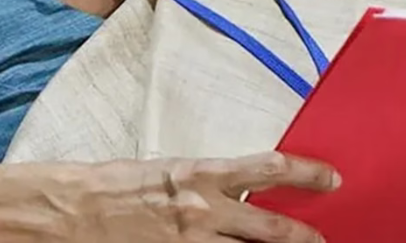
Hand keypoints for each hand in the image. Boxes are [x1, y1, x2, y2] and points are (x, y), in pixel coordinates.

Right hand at [53, 151, 339, 241]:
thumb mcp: (172, 172)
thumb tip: (244, 190)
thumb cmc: (119, 185)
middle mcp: (204, 211)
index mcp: (203, 174)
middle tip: (322, 238)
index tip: (330, 179)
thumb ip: (210, 183)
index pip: (270, 169)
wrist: (75, 211)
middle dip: (303, 236)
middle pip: (272, 228)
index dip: (307, 174)